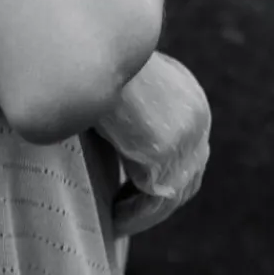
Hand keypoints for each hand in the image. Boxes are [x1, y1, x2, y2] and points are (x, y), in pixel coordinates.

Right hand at [93, 51, 211, 237]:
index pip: (186, 154)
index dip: (161, 182)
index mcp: (188, 98)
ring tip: (113, 224)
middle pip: (186, 178)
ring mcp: (184, 137)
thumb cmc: (84, 64)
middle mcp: (196, 117)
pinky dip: (133, 217)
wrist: (77, 50)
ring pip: (171, 195)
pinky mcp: (163, 154)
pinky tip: (110, 220)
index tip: (127, 196)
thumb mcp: (115, 88)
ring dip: (142, 215)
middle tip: (121, 218)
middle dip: (155, 203)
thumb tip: (116, 142)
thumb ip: (127, 114)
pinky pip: (154, 201)